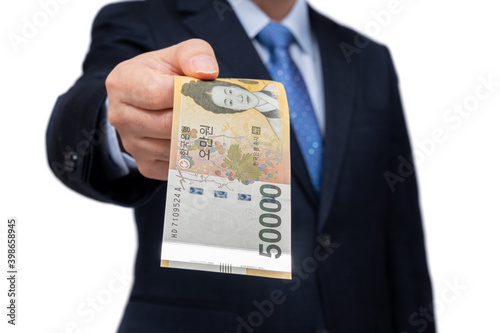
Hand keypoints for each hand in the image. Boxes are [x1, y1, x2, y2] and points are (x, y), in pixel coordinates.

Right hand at [106, 39, 218, 179]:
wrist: (146, 100)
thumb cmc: (163, 75)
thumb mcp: (177, 55)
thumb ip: (194, 54)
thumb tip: (206, 72)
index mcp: (122, 83)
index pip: (156, 94)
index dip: (186, 94)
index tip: (207, 93)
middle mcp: (120, 116)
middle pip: (168, 124)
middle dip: (197, 118)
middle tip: (220, 114)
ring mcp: (131, 145)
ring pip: (175, 148)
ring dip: (198, 139)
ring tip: (214, 126)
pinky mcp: (145, 165)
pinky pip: (176, 165)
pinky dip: (194, 156)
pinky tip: (202, 142)